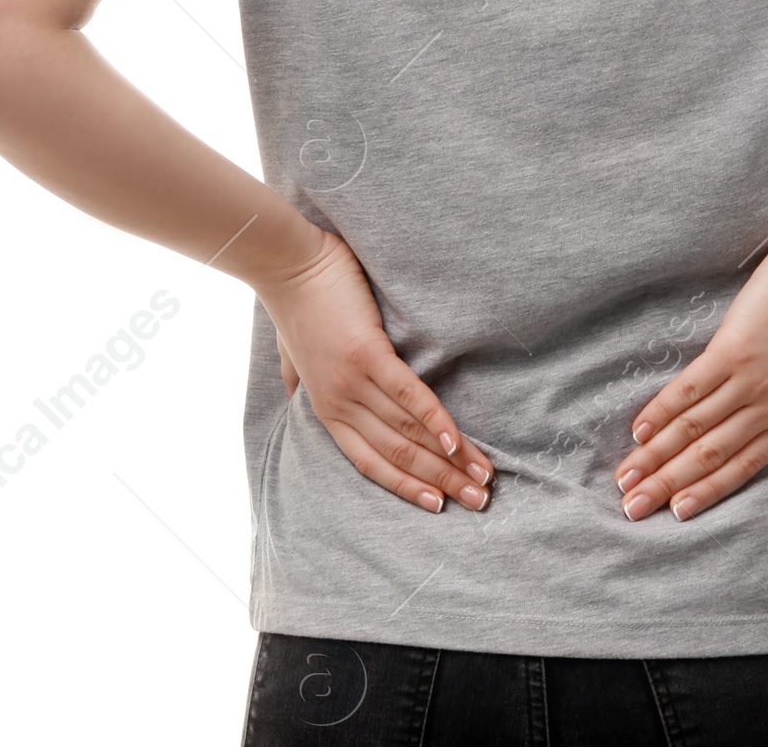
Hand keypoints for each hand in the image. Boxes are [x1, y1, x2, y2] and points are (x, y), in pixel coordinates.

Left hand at [257, 227, 492, 514]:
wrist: (285, 263)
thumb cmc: (294, 302)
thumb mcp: (292, 354)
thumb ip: (299, 379)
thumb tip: (296, 393)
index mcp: (327, 409)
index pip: (372, 462)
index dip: (408, 486)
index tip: (441, 504)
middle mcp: (340, 404)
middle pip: (398, 455)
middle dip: (442, 482)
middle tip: (479, 501)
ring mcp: (353, 382)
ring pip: (408, 432)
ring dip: (449, 459)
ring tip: (482, 476)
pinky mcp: (367, 354)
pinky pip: (408, 394)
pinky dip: (435, 421)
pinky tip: (457, 441)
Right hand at [613, 229, 767, 522]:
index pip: (739, 468)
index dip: (702, 491)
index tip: (672, 512)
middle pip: (707, 456)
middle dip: (665, 485)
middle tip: (631, 508)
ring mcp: (750, 383)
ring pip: (693, 429)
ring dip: (654, 456)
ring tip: (625, 477)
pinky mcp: (733, 352)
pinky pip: (689, 389)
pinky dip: (661, 412)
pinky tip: (639, 431)